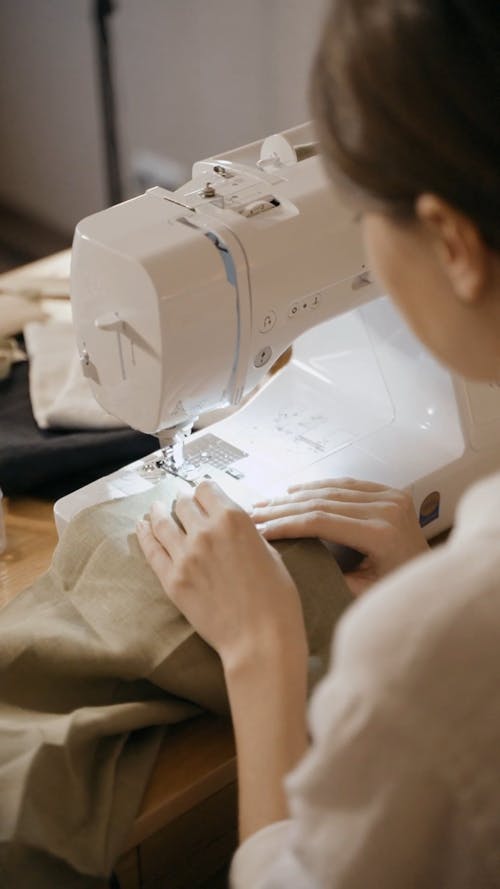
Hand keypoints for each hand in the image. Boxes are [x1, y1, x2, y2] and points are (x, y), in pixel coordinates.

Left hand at [136, 479, 306, 669]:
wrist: (260, 638)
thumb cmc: (276, 599)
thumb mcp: (270, 553)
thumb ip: (247, 534)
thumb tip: (234, 528)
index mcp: (234, 519)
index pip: (207, 489)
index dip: (204, 490)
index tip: (203, 494)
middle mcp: (206, 530)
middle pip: (183, 503)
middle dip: (184, 501)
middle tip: (182, 502)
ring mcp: (185, 555)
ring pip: (162, 522)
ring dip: (158, 512)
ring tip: (155, 508)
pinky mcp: (171, 579)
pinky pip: (151, 549)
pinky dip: (144, 534)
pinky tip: (141, 526)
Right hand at [251, 478, 429, 595]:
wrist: (437, 584)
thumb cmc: (397, 595)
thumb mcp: (363, 595)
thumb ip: (329, 578)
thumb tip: (289, 565)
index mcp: (380, 534)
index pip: (320, 521)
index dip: (286, 524)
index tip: (260, 531)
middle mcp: (387, 509)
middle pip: (323, 502)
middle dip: (283, 508)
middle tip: (253, 514)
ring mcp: (392, 497)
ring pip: (332, 490)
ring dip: (295, 496)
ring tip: (265, 503)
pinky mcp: (392, 493)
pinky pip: (347, 485)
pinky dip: (318, 487)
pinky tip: (293, 492)